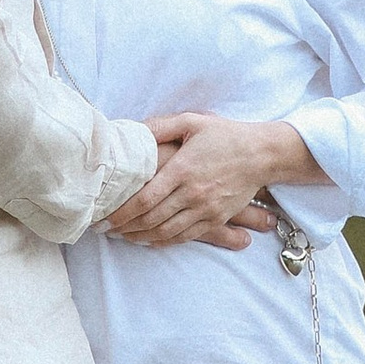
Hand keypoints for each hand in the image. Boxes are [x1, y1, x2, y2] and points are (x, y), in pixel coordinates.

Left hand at [104, 111, 317, 247]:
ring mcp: (206, 209)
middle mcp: (193, 193)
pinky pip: (185, 236)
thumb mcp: (192, 121)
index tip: (103, 217)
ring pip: (166, 232)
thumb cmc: (225, 135)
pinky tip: (148, 240)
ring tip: (122, 235)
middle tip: (104, 229)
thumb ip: (160, 126)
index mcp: (183, 169)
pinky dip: (163, 242)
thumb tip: (132, 130)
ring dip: (140, 237)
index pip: (145, 199)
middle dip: (124, 227)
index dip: (121, 212)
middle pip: (151, 219)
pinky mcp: (216, 218)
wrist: (262, 154)